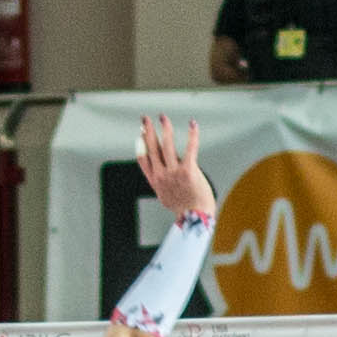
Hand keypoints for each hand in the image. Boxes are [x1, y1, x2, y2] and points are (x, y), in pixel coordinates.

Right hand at [133, 113, 213, 228]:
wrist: (195, 218)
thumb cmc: (184, 209)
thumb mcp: (165, 197)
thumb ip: (162, 184)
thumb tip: (161, 175)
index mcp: (155, 181)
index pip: (143, 158)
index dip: (141, 144)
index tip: (141, 133)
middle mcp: (162, 175)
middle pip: (152, 148)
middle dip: (148, 131)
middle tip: (146, 119)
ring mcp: (174, 172)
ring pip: (167, 144)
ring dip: (164, 128)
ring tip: (163, 118)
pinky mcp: (188, 170)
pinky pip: (190, 147)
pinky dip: (192, 134)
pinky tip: (192, 125)